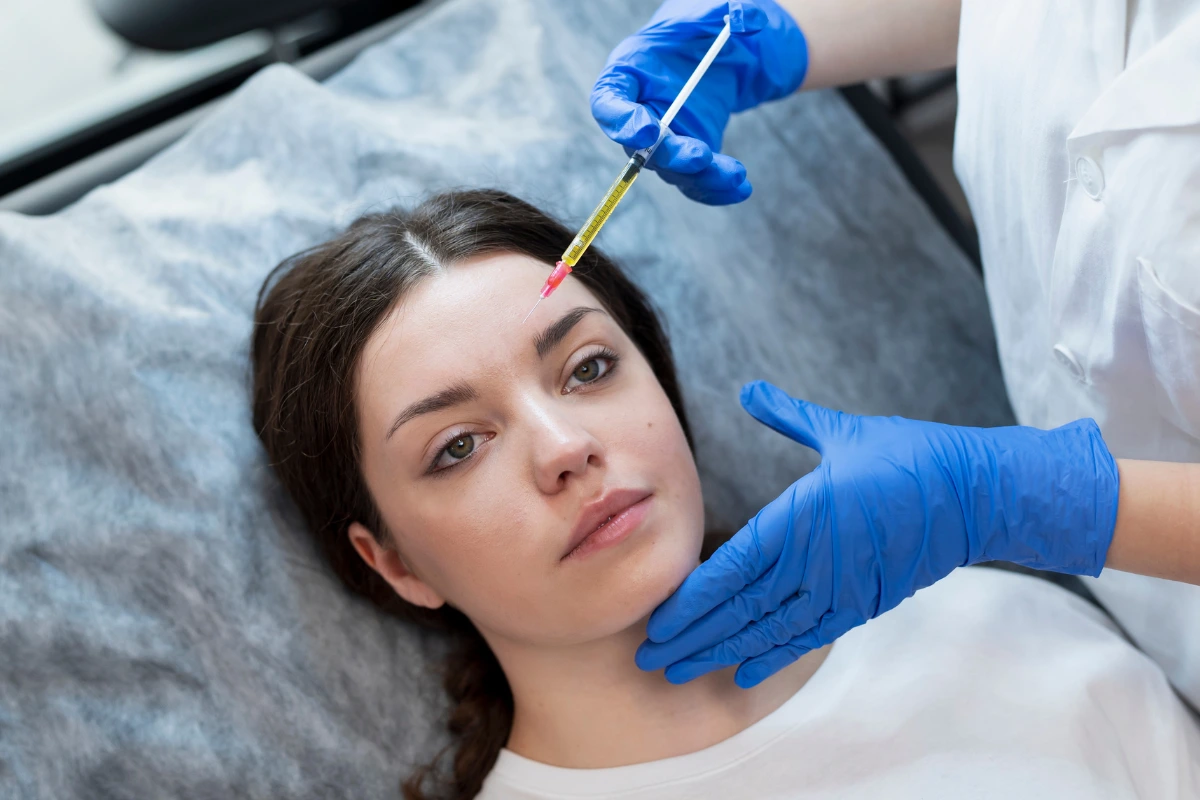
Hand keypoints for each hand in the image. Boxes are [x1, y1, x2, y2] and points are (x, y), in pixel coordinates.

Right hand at [590, 0, 807, 204]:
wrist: (720, 51)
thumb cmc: (702, 29)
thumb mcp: (712, 12)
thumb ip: (725, 11)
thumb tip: (747, 20)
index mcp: (628, 74)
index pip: (609, 102)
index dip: (622, 121)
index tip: (646, 130)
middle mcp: (639, 114)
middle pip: (641, 147)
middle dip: (670, 155)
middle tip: (699, 157)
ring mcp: (663, 140)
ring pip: (673, 170)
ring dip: (701, 177)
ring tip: (736, 175)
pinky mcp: (688, 156)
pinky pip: (696, 181)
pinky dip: (717, 189)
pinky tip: (741, 188)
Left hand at [638, 381, 1120, 687]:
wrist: (976, 495)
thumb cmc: (908, 456)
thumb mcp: (842, 431)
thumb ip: (789, 415)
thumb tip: (750, 389)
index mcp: (801, 517)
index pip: (732, 569)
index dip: (692, 600)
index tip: (659, 620)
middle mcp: (814, 561)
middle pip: (740, 608)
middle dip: (692, 635)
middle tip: (651, 657)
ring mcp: (839, 588)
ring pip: (768, 630)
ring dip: (721, 652)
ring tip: (681, 670)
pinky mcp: (862, 603)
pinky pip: (809, 637)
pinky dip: (773, 655)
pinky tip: (743, 671)